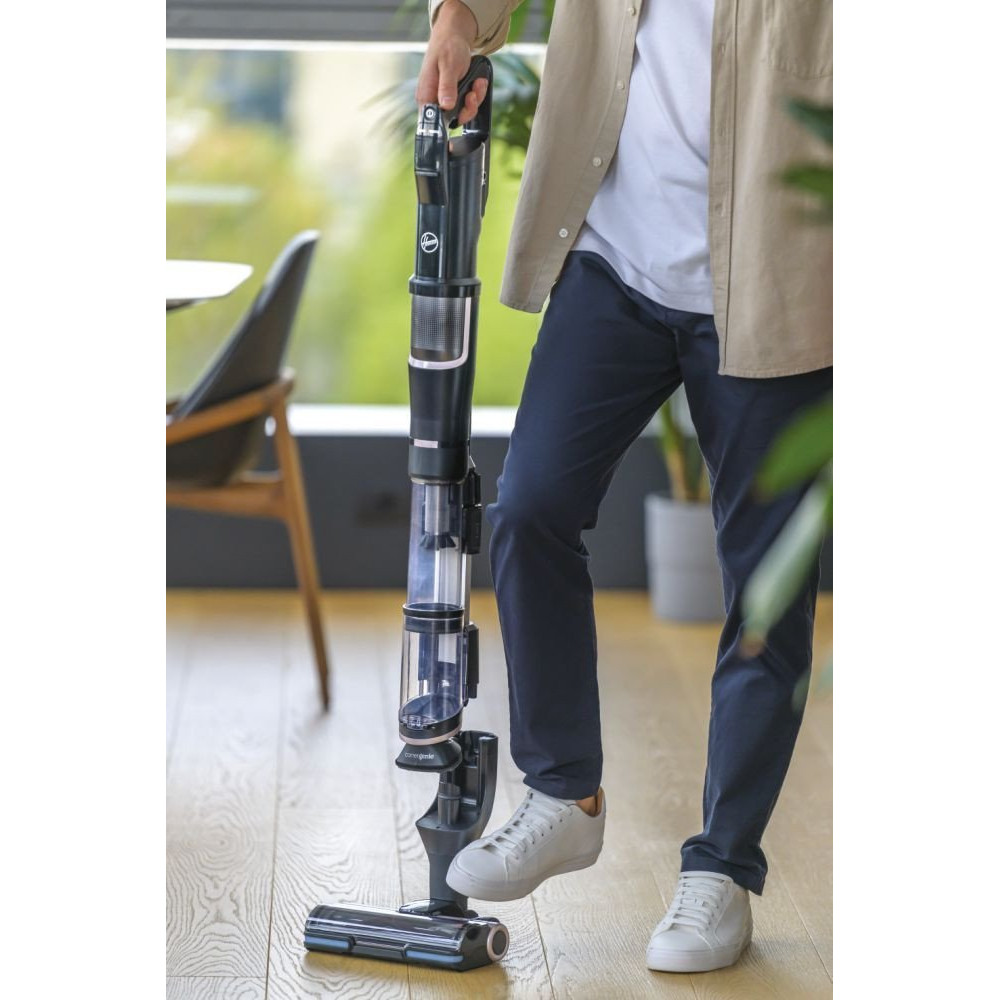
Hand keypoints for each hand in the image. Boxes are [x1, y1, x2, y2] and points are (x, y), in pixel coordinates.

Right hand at [416, 0, 488, 123]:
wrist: (454, 36)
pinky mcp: (455, 96)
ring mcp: (445, 99)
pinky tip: (478, 81)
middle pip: (451, 120)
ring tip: (477, 83)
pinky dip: (477, 94)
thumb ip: (447, 86)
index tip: (460, 117)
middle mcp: (434, 100)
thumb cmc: (447, 47)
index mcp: (426, 95)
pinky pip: (468, 104)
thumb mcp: (448, 65)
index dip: (445, 125)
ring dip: (474, 100)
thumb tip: (446, 106)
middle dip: (467, 108)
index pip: (432, 121)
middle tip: (472, 93)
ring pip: (463, 113)